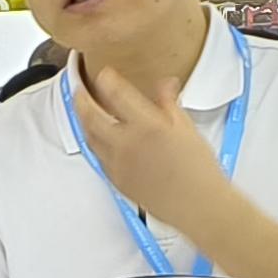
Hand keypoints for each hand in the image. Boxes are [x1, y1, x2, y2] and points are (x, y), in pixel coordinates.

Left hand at [67, 65, 234, 248]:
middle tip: (79, 89)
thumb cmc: (198, 168)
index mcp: (147, 125)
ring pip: (90, 137)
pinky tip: (96, 138)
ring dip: (83, 120)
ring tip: (82, 110)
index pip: (118, 95)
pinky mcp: (116, 180)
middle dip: (81, 99)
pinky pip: (98, 157)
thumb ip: (169, 103)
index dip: (107, 80)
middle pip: (92, 115)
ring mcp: (117, 163)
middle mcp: (126, 143)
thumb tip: (165, 84)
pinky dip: (93, 142)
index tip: (104, 72)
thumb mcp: (187, 128)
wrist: (197, 204)